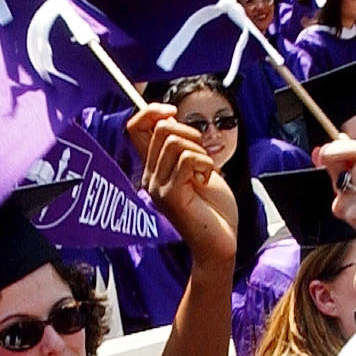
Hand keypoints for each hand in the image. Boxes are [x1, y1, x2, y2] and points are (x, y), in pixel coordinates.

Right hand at [127, 103, 235, 267]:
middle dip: (190, 132)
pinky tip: (207, 180)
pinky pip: (186, 159)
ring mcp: (157, 187)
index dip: (151, 111)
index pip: (135, 128)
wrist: (220, 244)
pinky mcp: (169, 196)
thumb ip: (183, 146)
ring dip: (199, 150)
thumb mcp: (197, 167)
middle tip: (203, 155)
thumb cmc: (214, 209)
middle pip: (160, 129)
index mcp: (154, 169)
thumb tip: (170, 118)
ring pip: (174, 142)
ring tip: (205, 171)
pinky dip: (205, 164)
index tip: (173, 112)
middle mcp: (150, 177)